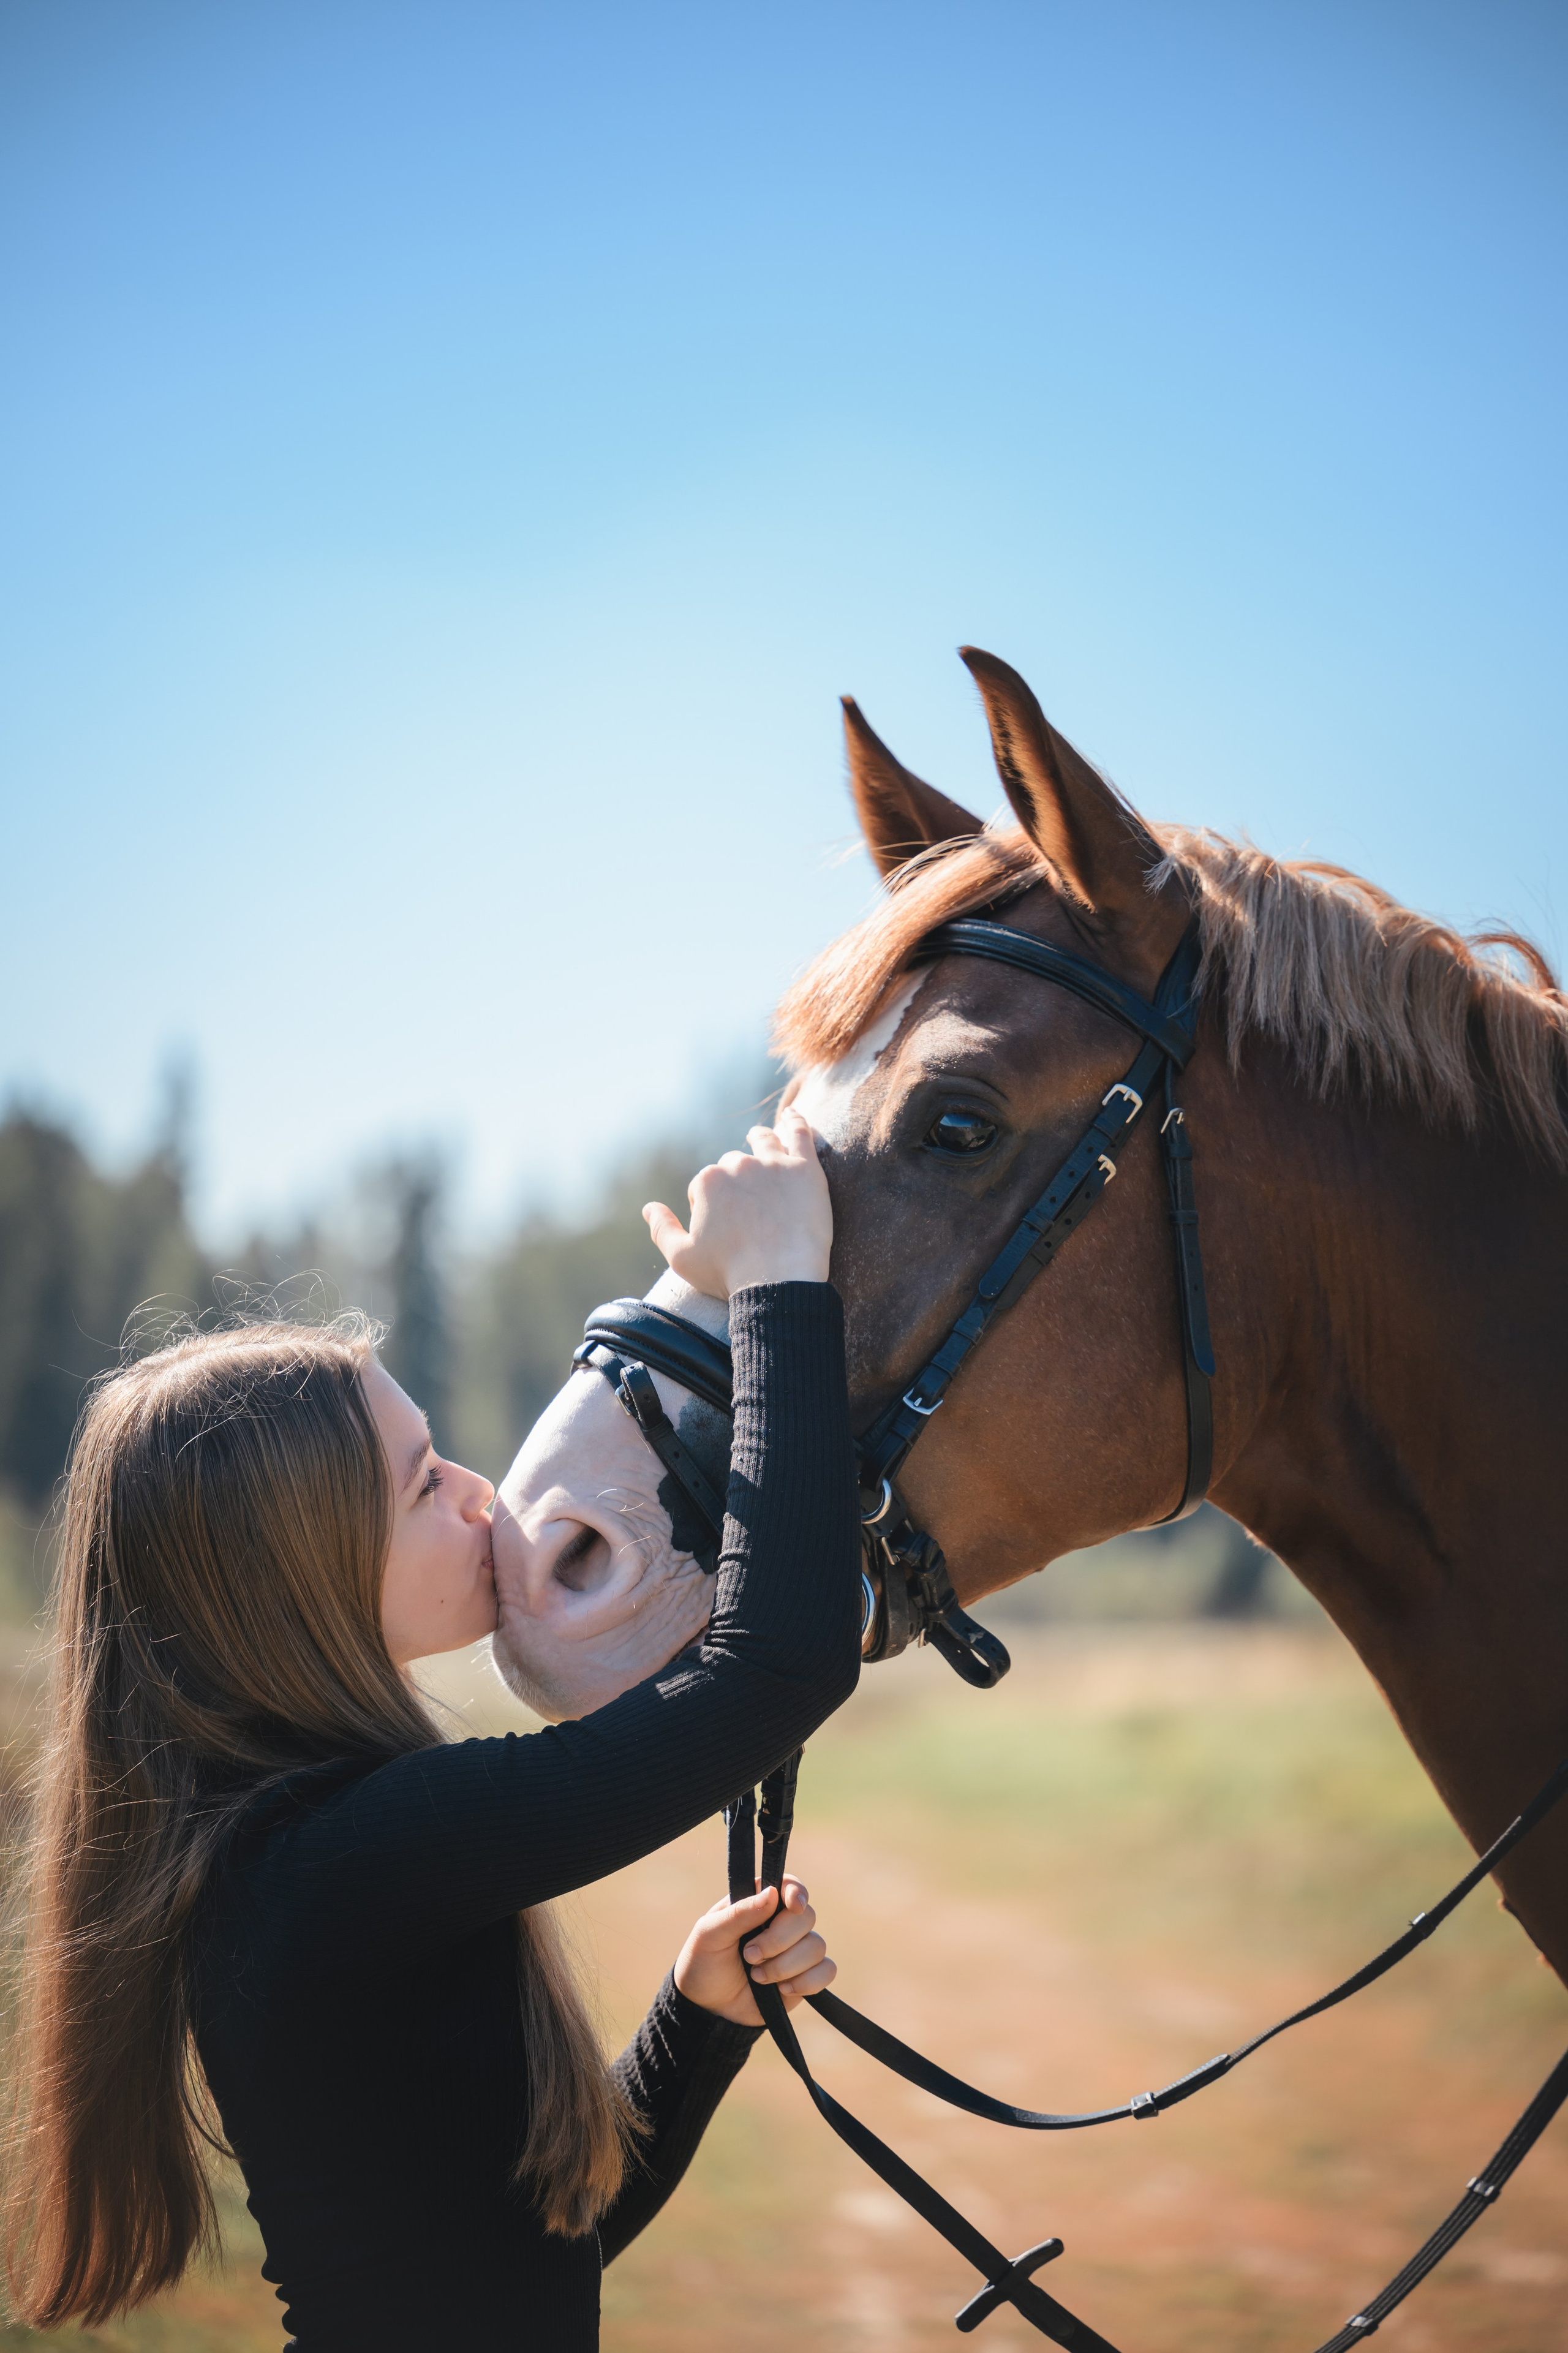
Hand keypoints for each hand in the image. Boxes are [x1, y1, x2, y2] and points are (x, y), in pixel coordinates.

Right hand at [643, 1106, 831, 1297]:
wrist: (780, 1283)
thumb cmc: (729, 1274)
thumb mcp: (682, 1258)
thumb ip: (661, 1229)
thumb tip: (649, 1208)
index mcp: (708, 1182)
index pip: (705, 1185)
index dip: (710, 1206)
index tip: (724, 1228)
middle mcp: (738, 1164)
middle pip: (734, 1163)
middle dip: (736, 1178)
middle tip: (749, 1205)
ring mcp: (774, 1163)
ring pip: (764, 1141)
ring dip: (759, 1139)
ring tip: (760, 1139)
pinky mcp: (805, 1168)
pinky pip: (800, 1133)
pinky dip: (795, 1121)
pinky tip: (792, 1116)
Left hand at [674, 1875, 834, 2027]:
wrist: (707, 2008)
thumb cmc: (703, 1962)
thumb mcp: (710, 1934)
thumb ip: (739, 1913)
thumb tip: (772, 1893)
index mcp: (759, 1902)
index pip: (790, 1885)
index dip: (797, 1893)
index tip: (793, 1906)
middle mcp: (782, 1922)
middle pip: (806, 1918)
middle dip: (779, 1941)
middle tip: (749, 1955)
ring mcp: (796, 1950)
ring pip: (817, 1946)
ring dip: (786, 1966)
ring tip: (757, 1977)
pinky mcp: (804, 1976)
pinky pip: (827, 1971)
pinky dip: (808, 1981)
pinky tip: (782, 1989)